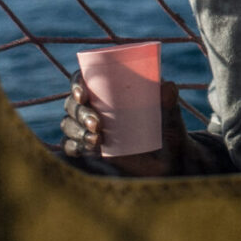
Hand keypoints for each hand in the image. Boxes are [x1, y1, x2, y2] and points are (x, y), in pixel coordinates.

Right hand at [61, 73, 186, 176]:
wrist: (169, 160)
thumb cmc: (168, 131)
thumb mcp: (170, 116)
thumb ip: (170, 101)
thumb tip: (168, 86)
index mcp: (108, 90)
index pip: (82, 80)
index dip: (76, 84)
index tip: (83, 94)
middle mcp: (93, 107)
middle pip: (72, 105)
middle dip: (80, 113)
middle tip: (97, 123)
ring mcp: (89, 129)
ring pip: (69, 124)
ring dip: (77, 130)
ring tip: (97, 140)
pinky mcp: (89, 150)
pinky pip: (69, 146)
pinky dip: (73, 146)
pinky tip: (85, 149)